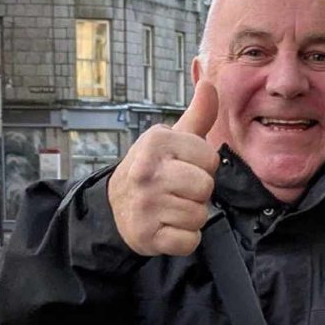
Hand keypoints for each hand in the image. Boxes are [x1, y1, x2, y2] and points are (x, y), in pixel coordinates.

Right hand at [107, 80, 219, 255]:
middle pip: (206, 188)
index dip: (203, 166)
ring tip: (171, 207)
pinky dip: (184, 239)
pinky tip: (168, 227)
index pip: (210, 158)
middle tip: (178, 190)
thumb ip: (197, 115)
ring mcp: (145, 205)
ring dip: (191, 216)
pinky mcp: (146, 235)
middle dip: (198, 193)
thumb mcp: (171, 139)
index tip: (184, 167)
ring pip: (200, 216)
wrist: (114, 206)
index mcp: (156, 142)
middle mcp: (147, 172)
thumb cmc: (152, 169)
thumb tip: (210, 83)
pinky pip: (189, 241)